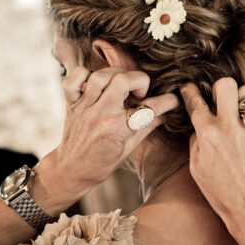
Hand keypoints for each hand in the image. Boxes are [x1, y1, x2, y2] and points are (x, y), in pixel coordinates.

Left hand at [33, 67, 178, 214]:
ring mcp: (84, 107)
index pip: (149, 107)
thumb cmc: (102, 162)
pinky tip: (94, 84)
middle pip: (123, 80)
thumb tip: (169, 112)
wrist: (71, 170)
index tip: (173, 100)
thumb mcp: (130, 147)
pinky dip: (84, 74)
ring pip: (100, 75)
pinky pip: (74, 78)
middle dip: (139, 80)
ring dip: (116, 75)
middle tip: (138, 94)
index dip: (167, 101)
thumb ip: (149, 125)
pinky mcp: (71, 102)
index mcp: (117, 129)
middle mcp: (100, 114)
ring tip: (119, 86)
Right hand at [180, 78, 244, 244]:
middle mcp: (230, 128)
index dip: (189, 91)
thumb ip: (196, 140)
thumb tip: (200, 122)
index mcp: (208, 136)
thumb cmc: (222, 192)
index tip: (190, 88)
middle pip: (225, 84)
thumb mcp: (196, 168)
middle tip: (222, 100)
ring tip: (243, 113)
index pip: (195, 102)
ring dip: (244, 100)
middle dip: (221, 89)